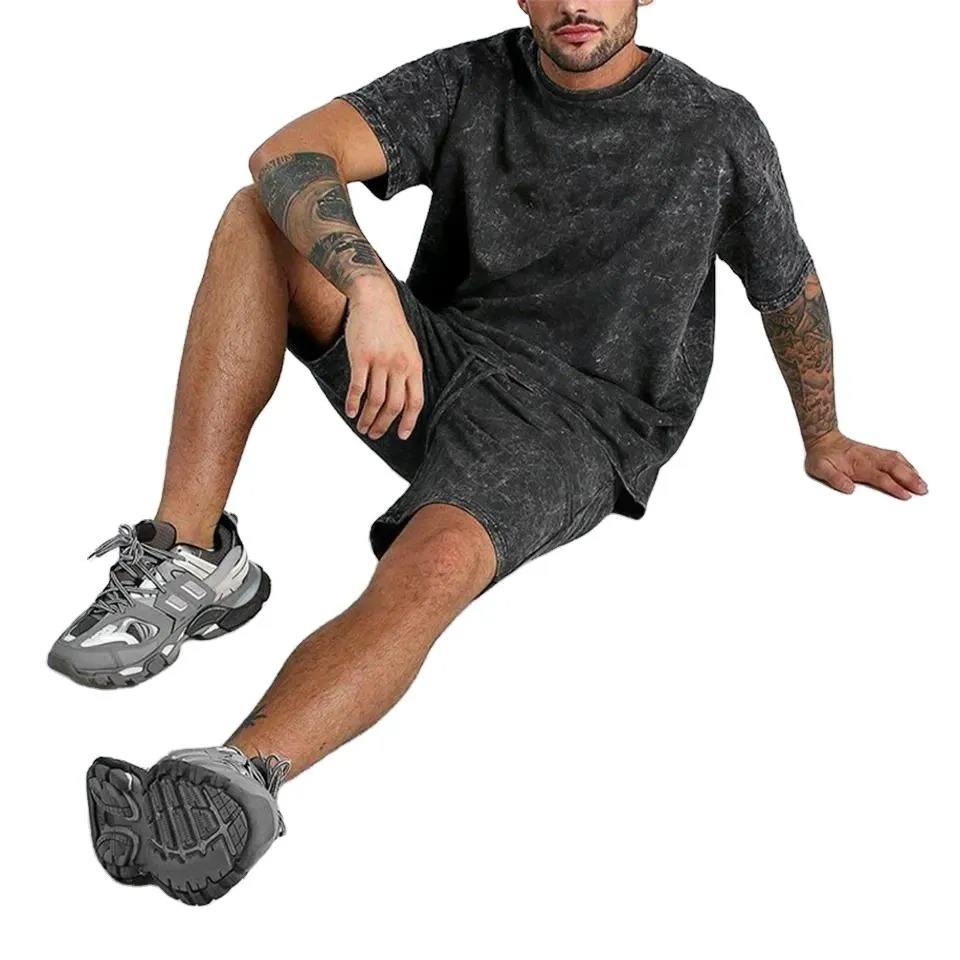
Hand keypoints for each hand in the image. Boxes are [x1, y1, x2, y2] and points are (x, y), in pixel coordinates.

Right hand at [342, 277, 423, 440]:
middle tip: (374, 434)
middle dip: (384, 424)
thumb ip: (409, 371)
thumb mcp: (409, 347)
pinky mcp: (361, 356)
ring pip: (375, 400)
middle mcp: (400, 365)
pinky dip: (353, 402)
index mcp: (415, 365)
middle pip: (394, 405)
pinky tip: (350, 411)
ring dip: (368, 418)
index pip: (415, 401)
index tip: (401, 435)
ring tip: (362, 427)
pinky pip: (358, 386)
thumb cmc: (391, 325)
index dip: (408, 421)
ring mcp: (380, 361)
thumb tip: (405, 398)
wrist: (375, 298)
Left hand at [804, 429, 927, 499]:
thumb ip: (835, 478)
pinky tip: (913, 470)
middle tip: (922, 490)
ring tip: (923, 483)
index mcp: (858, 465)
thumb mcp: (820, 469)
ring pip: (897, 462)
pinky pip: (895, 456)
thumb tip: (849, 488)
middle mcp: (869, 458)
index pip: (880, 477)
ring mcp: (873, 454)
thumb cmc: (822, 456)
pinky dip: (907, 464)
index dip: (894, 486)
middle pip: (895, 468)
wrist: (822, 439)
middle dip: (910, 479)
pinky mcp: (875, 452)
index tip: (905, 495)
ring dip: (911, 472)